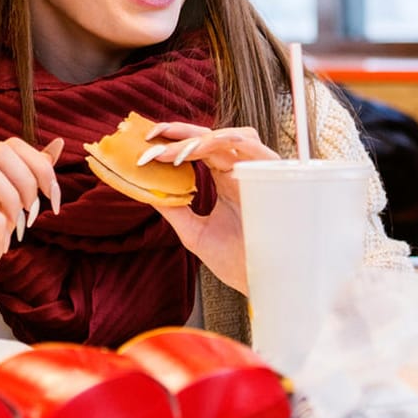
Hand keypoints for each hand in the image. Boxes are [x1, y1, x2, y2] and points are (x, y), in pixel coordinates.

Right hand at [0, 137, 61, 314]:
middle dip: (29, 178)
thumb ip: (28, 183)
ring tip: (16, 223)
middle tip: (33, 212)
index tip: (54, 198)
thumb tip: (57, 146)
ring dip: (11, 195)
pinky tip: (0, 239)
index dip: (40, 165)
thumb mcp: (10, 216)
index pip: (11, 145)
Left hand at [141, 122, 278, 293]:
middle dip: (182, 132)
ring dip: (200, 138)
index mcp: (228, 181)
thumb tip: (146, 190)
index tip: (147, 143)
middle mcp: (244, 173)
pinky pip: (250, 148)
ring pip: (231, 137)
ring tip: (172, 151)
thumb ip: (174, 209)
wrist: (267, 285)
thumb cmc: (240, 262)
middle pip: (213, 136)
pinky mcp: (271, 177)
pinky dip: (223, 143)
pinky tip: (198, 150)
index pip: (201, 148)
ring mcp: (258, 174)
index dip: (175, 141)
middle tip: (154, 135)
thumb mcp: (196, 233)